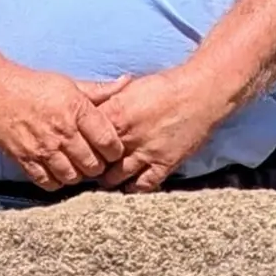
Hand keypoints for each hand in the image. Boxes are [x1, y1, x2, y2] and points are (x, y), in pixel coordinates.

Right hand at [0, 65, 123, 192]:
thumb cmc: (33, 85)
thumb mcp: (69, 83)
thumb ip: (99, 89)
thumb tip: (126, 82)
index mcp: (77, 110)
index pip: (108, 142)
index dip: (115, 150)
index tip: (112, 149)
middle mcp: (62, 132)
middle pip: (93, 165)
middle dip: (98, 165)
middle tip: (95, 160)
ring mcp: (43, 149)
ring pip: (72, 177)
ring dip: (78, 175)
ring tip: (76, 166)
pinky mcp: (25, 160)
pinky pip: (48, 183)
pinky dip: (56, 181)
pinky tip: (57, 171)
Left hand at [85, 63, 241, 191]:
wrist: (201, 92)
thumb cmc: (165, 87)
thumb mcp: (129, 88)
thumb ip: (107, 100)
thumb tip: (87, 107)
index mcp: (115, 115)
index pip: (84, 138)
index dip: (78, 145)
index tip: (74, 149)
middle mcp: (127, 137)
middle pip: (96, 161)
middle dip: (88, 166)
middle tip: (85, 168)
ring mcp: (146, 153)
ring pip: (115, 178)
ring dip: (106, 180)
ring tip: (102, 179)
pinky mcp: (164, 164)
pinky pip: (143, 185)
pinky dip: (132, 188)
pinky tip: (126, 186)